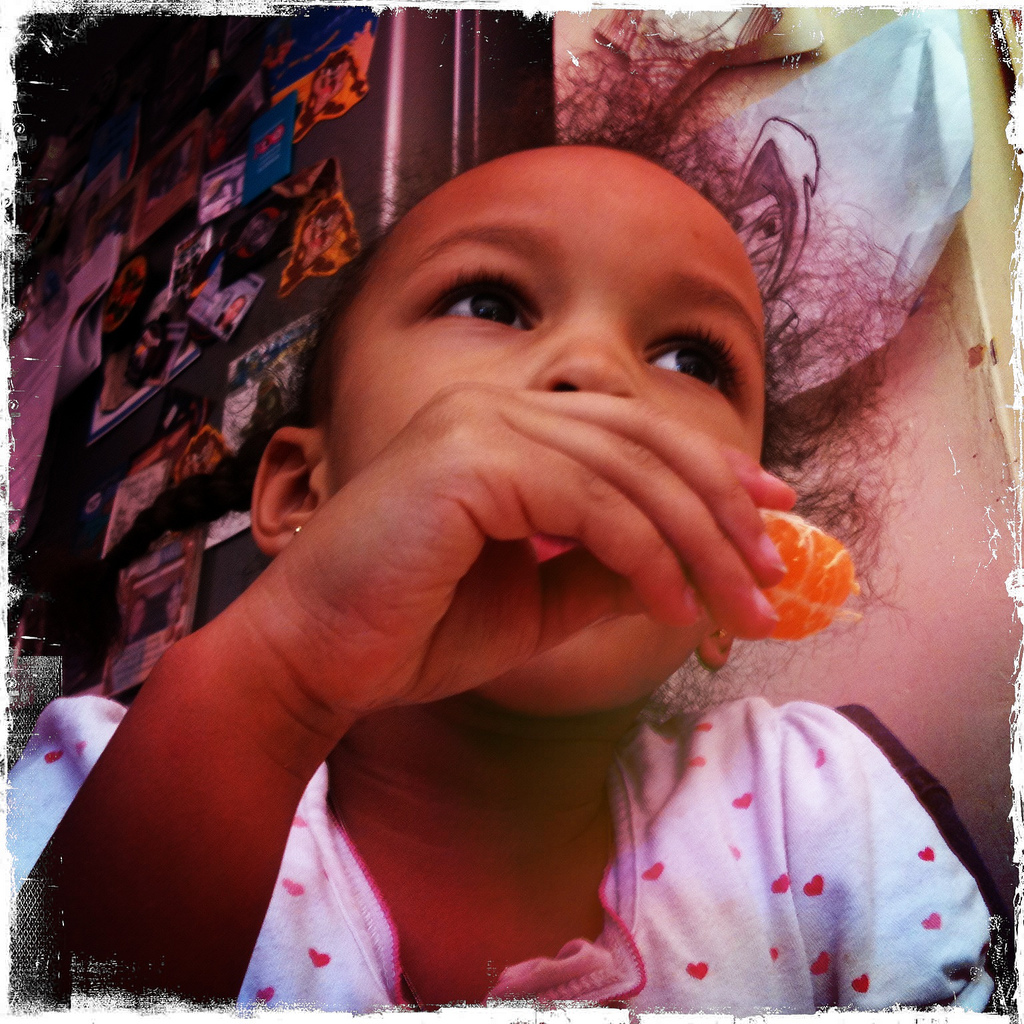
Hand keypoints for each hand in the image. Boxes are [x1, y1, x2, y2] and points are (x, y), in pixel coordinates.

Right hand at [235, 384, 794, 737]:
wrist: (314, 656)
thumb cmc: (411, 629)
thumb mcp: (537, 601)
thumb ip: (606, 569)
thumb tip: (687, 567)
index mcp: (505, 428)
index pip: (631, 430)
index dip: (712, 466)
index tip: (773, 509)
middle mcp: (494, 407)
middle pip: (645, 440)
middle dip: (723, 508)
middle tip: (774, 572)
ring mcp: (478, 422)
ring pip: (629, 469)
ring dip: (699, 540)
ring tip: (742, 603)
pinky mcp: (469, 457)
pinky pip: (590, 501)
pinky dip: (645, 554)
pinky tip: (674, 606)